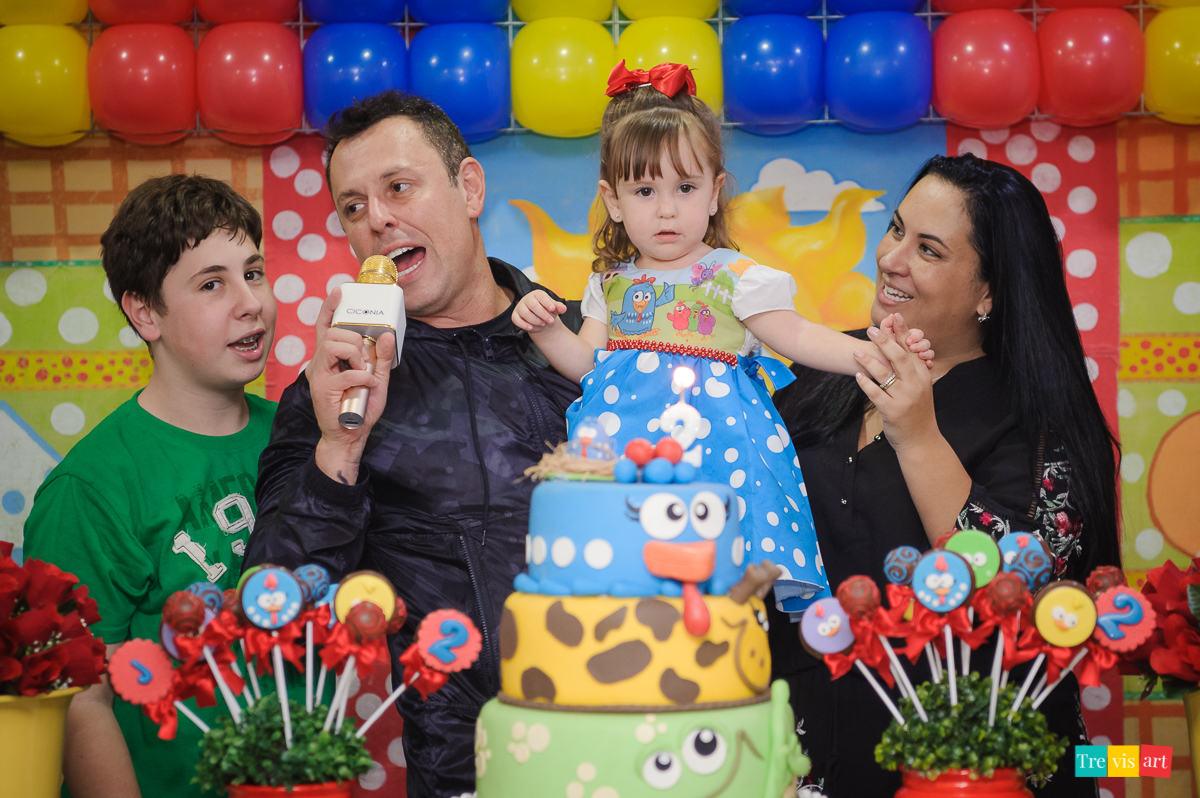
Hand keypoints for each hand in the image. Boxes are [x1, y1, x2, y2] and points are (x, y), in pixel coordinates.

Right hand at [307, 287, 396, 482]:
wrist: (350, 435)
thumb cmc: (359, 407)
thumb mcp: (377, 379)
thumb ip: (382, 359)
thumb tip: (388, 335)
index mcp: (331, 358)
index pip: (326, 326)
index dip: (330, 308)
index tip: (339, 291)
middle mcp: (321, 363)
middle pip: (333, 333)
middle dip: (355, 340)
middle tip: (365, 360)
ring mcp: (319, 375)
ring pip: (333, 345)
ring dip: (355, 355)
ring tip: (363, 371)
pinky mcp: (323, 389)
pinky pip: (346, 373)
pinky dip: (363, 378)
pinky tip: (367, 386)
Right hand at [512, 289, 566, 333]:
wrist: (541, 319)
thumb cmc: (547, 311)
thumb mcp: (555, 309)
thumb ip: (559, 307)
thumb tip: (563, 308)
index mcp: (537, 294)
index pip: (541, 296)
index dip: (547, 303)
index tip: (553, 309)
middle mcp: (527, 299)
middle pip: (533, 305)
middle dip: (543, 314)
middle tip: (551, 321)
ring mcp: (520, 307)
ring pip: (525, 313)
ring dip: (535, 320)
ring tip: (543, 324)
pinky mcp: (515, 315)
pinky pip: (516, 320)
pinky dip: (523, 325)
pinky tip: (531, 328)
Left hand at [853, 316, 937, 451]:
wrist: (921, 440)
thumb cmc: (917, 411)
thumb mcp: (919, 387)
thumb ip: (911, 368)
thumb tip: (899, 346)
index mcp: (922, 375)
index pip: (911, 349)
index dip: (902, 332)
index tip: (893, 317)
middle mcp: (915, 384)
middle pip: (899, 357)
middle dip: (884, 341)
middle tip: (871, 330)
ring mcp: (904, 397)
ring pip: (885, 373)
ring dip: (869, 360)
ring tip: (856, 352)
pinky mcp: (892, 410)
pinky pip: (876, 393)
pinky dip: (866, 383)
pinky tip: (857, 375)